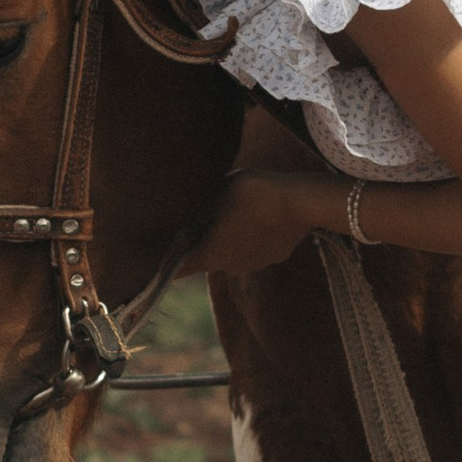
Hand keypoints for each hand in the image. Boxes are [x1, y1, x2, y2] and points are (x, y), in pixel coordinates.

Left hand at [182, 173, 323, 277]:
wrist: (300, 200)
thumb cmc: (250, 193)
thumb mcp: (215, 193)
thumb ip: (199, 210)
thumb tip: (190, 219)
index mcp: (211, 255)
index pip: (180, 268)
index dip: (168, 261)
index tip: (161, 255)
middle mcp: (231, 267)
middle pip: (209, 257)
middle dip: (204, 241)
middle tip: (204, 216)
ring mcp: (256, 264)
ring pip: (235, 253)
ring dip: (231, 238)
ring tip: (238, 210)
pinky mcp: (277, 256)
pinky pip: (257, 247)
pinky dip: (254, 236)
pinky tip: (261, 214)